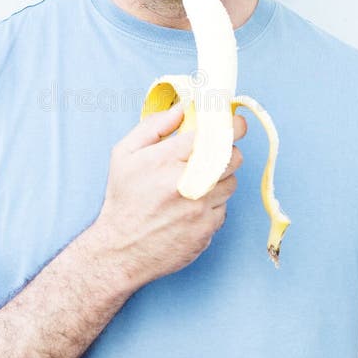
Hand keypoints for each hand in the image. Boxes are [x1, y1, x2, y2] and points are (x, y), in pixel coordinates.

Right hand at [94, 104, 246, 287]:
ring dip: (221, 178)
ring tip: (199, 183)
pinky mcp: (207, 229)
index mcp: (166, 159)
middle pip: (231, 157)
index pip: (212, 134)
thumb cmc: (123, 199)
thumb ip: (154, 126)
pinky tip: (193, 206)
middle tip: (216, 153)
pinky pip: (224, 207)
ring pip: (231, 182)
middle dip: (228, 151)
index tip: (236, 122)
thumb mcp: (124, 154)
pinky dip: (214, 204)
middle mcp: (187, 183)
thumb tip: (183, 107)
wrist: (121, 250)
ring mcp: (200, 208)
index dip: (231, 125)